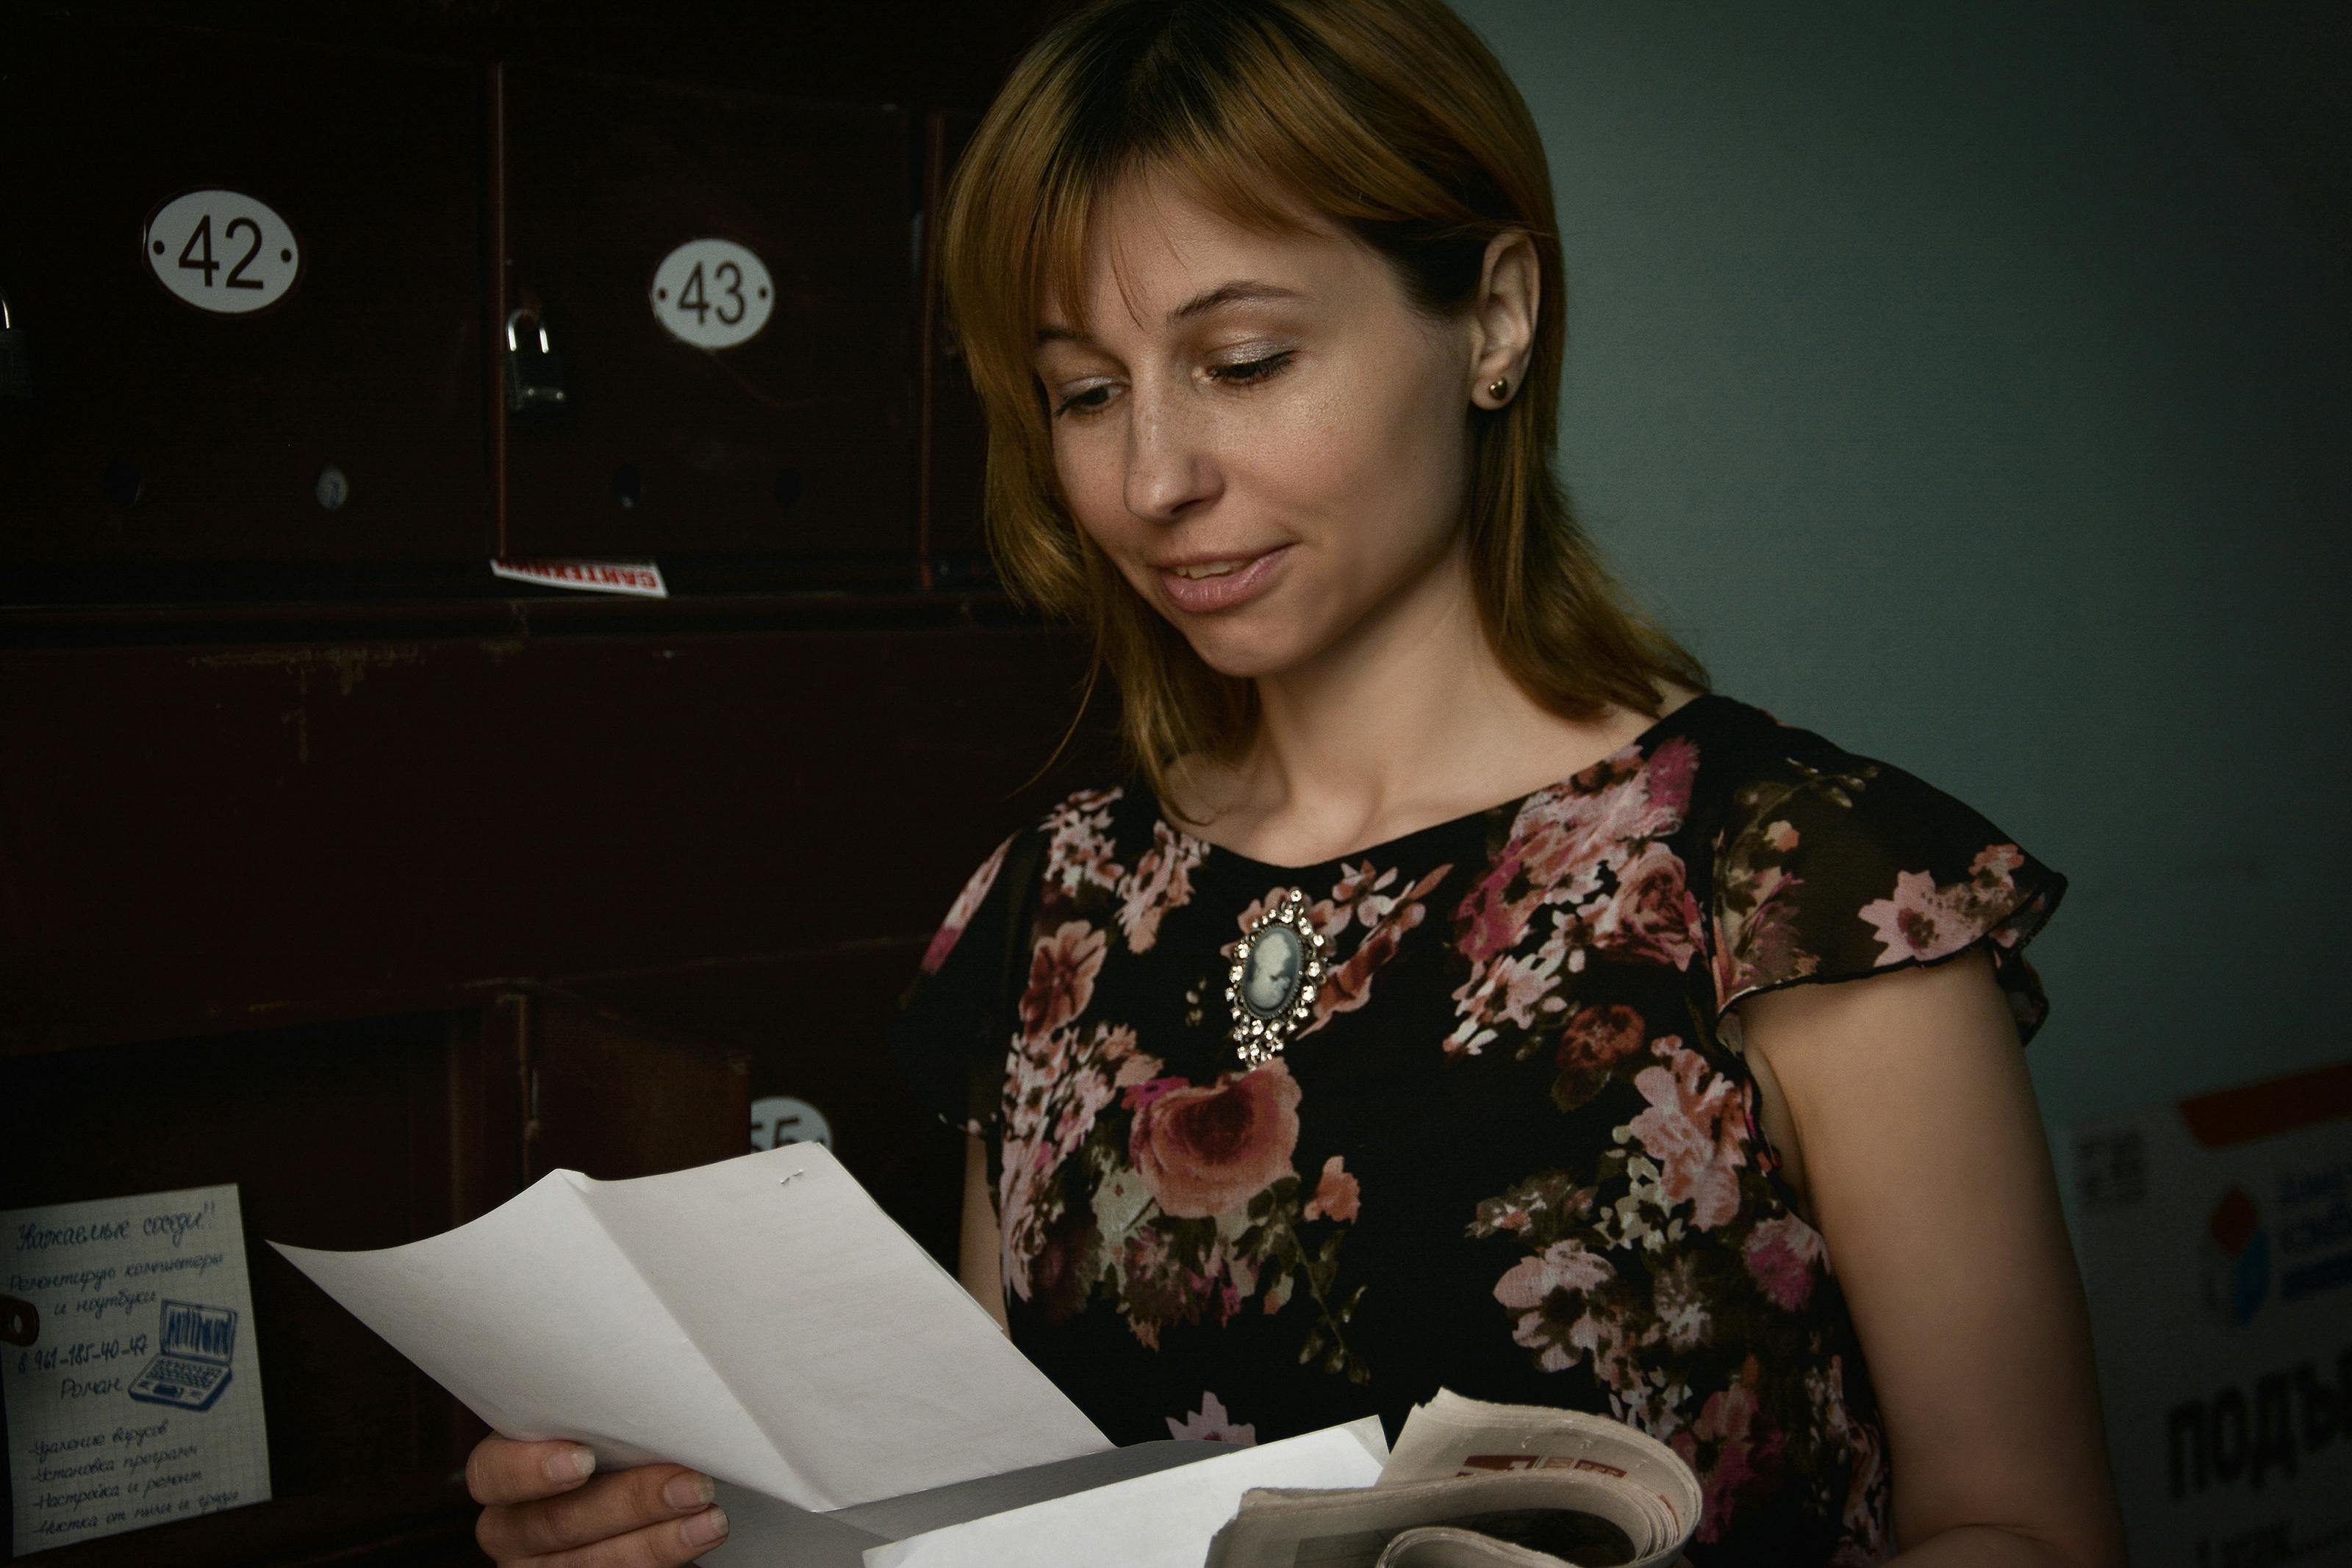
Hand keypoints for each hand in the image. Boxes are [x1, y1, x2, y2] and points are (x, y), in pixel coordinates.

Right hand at [467, 1433, 730, 1564]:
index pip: (491, 1472)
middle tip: (690, 1483)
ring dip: (659, 1541)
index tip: (585, 1458)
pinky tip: (697, 1537)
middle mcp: (511, 1528)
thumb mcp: (597, 1431)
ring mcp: (542, 1566)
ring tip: (710, 1519)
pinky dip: (663, 1559)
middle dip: (631, 1502)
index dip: (530, 1469)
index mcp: (502, 1475)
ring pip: (590, 1563)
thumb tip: (663, 1398)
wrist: (623, 1500)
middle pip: (557, 1522)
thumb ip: (605, 1422)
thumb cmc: (610, 1449)